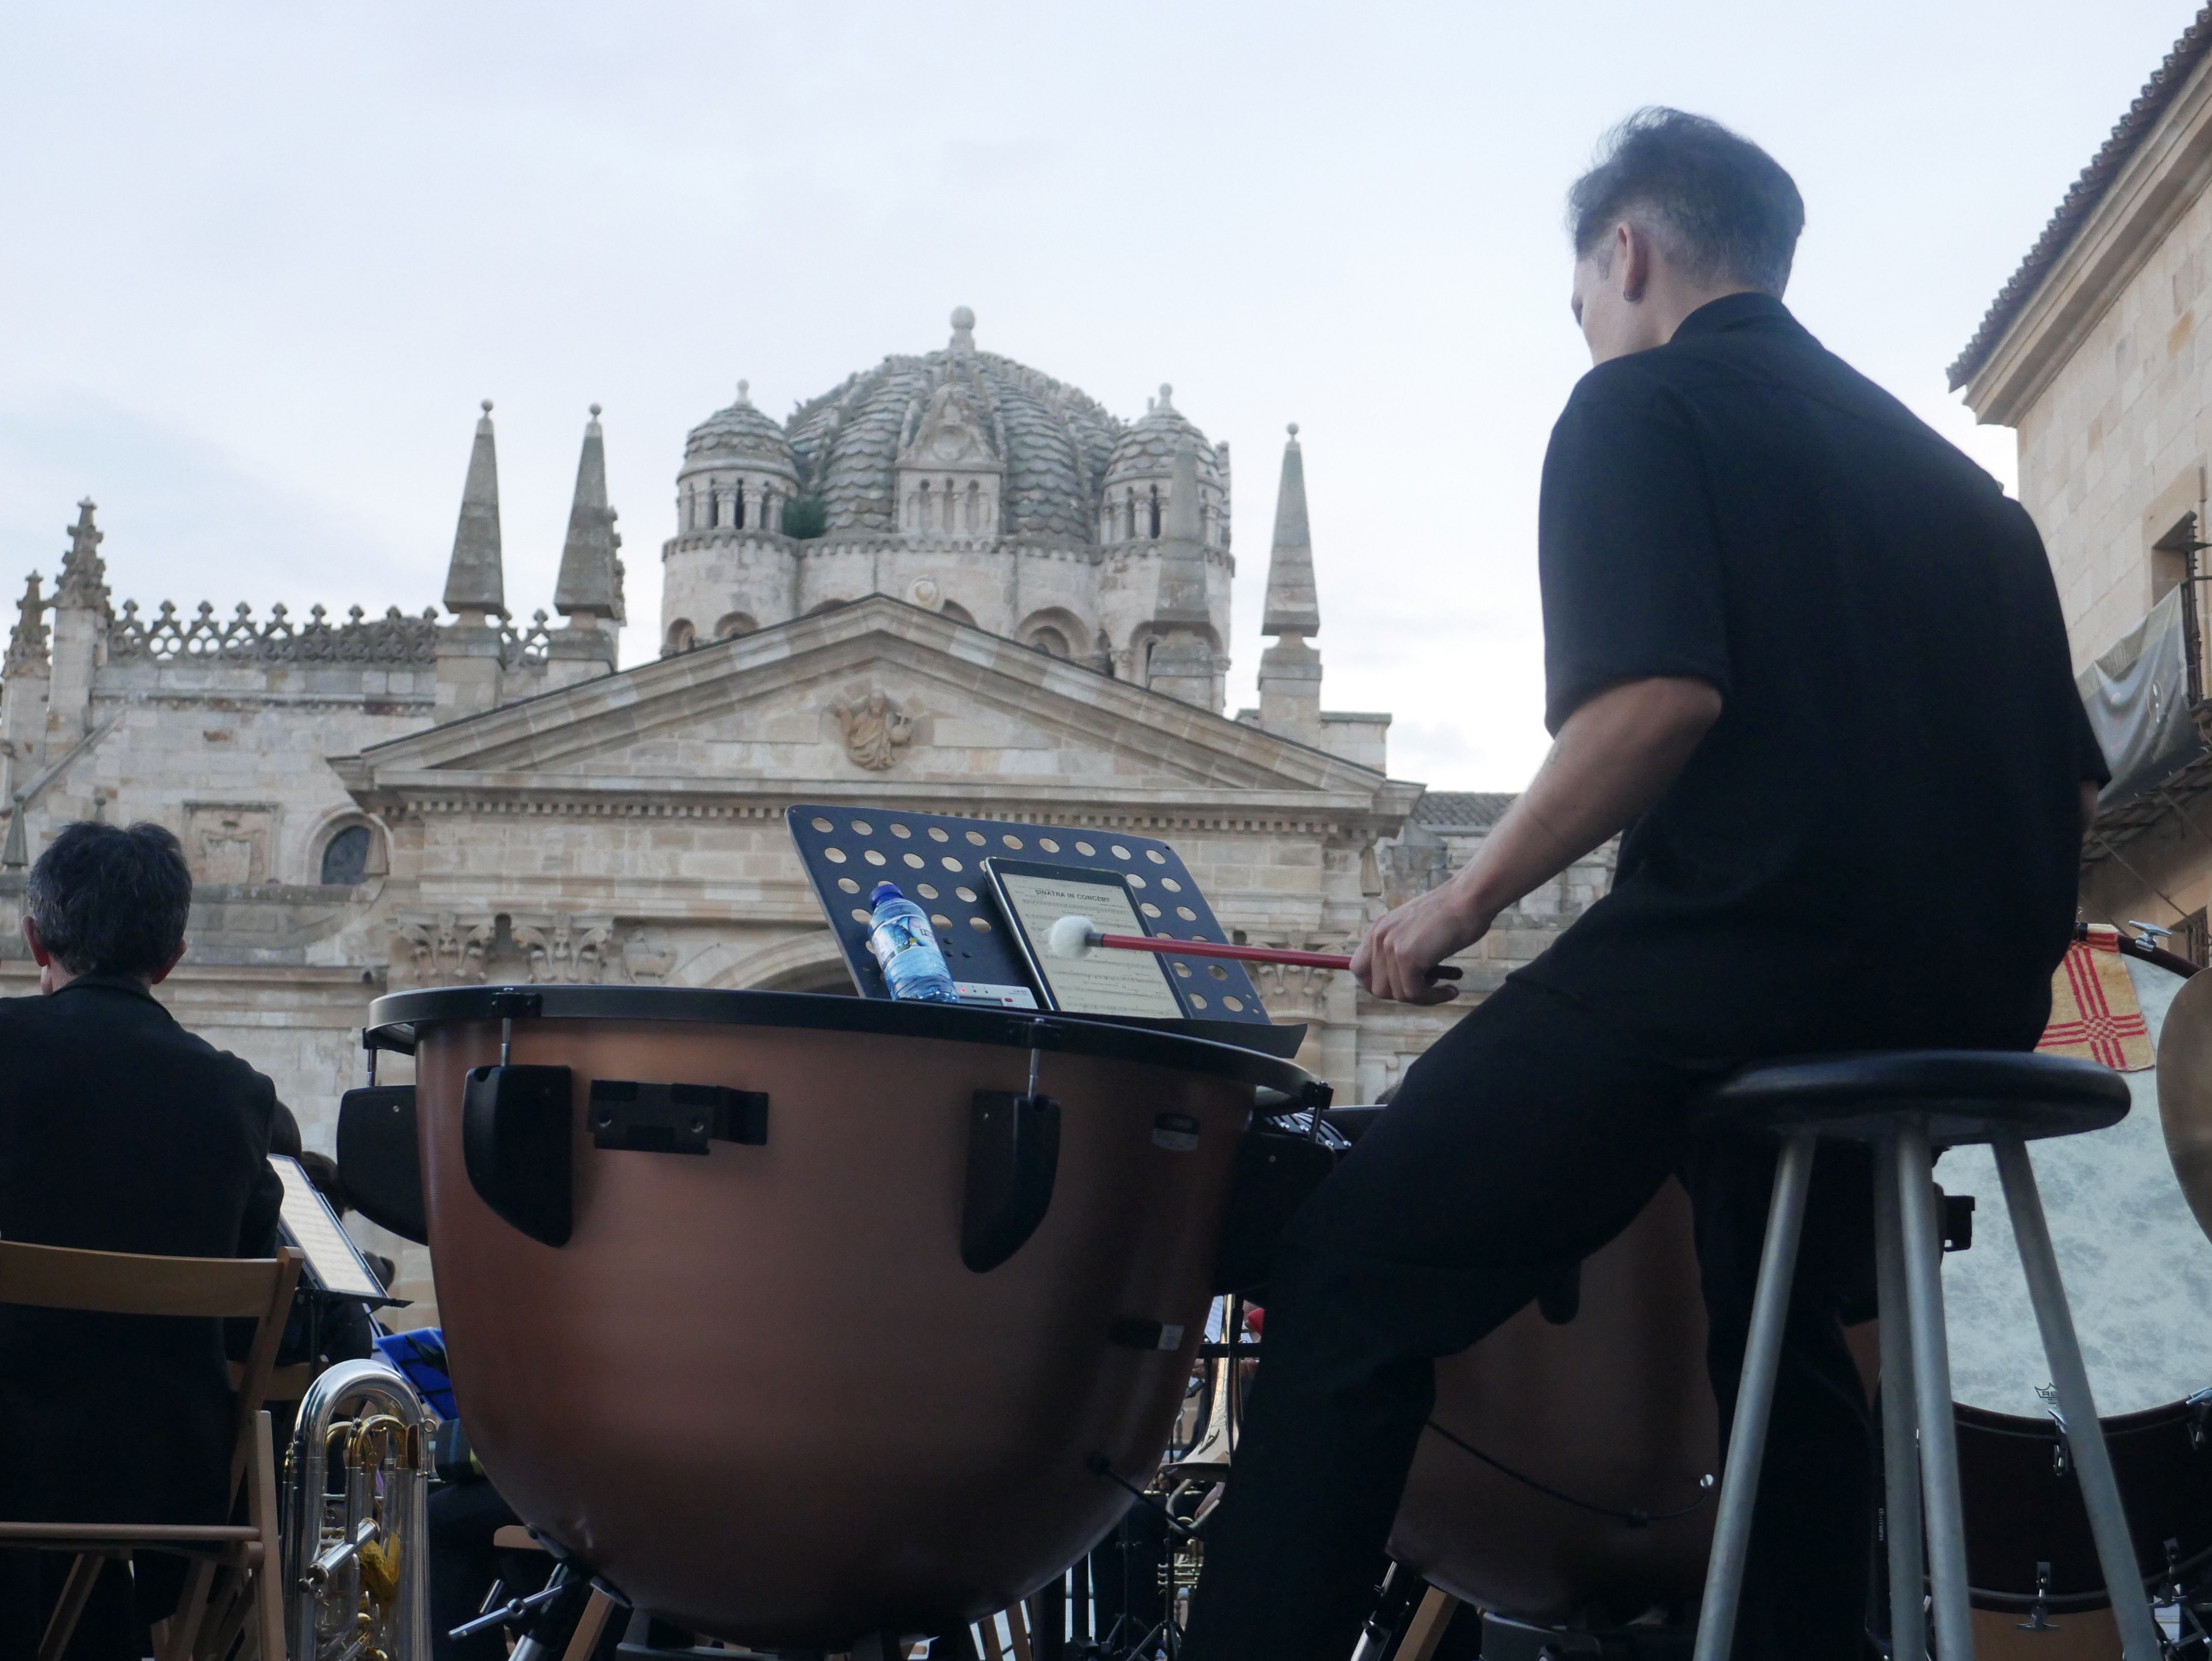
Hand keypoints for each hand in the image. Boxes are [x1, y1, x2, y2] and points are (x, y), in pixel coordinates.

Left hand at [1351, 881, 1494, 1004]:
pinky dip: (1435, 998)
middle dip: (1402, 994)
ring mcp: (1392, 947)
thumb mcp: (1415, 930)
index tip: (1401, 987)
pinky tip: (1451, 990)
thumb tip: (1399, 982)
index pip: (1358, 969)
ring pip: (1398, 994)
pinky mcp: (1409, 957)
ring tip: (1444, 988)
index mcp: (1378, 929)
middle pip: (1376, 988)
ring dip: (1424, 998)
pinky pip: (1415, 994)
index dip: (1377, 984)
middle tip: (1426, 988)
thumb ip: (1401, 949)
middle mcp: (1380, 937)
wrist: (1470, 898)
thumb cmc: (1453, 914)